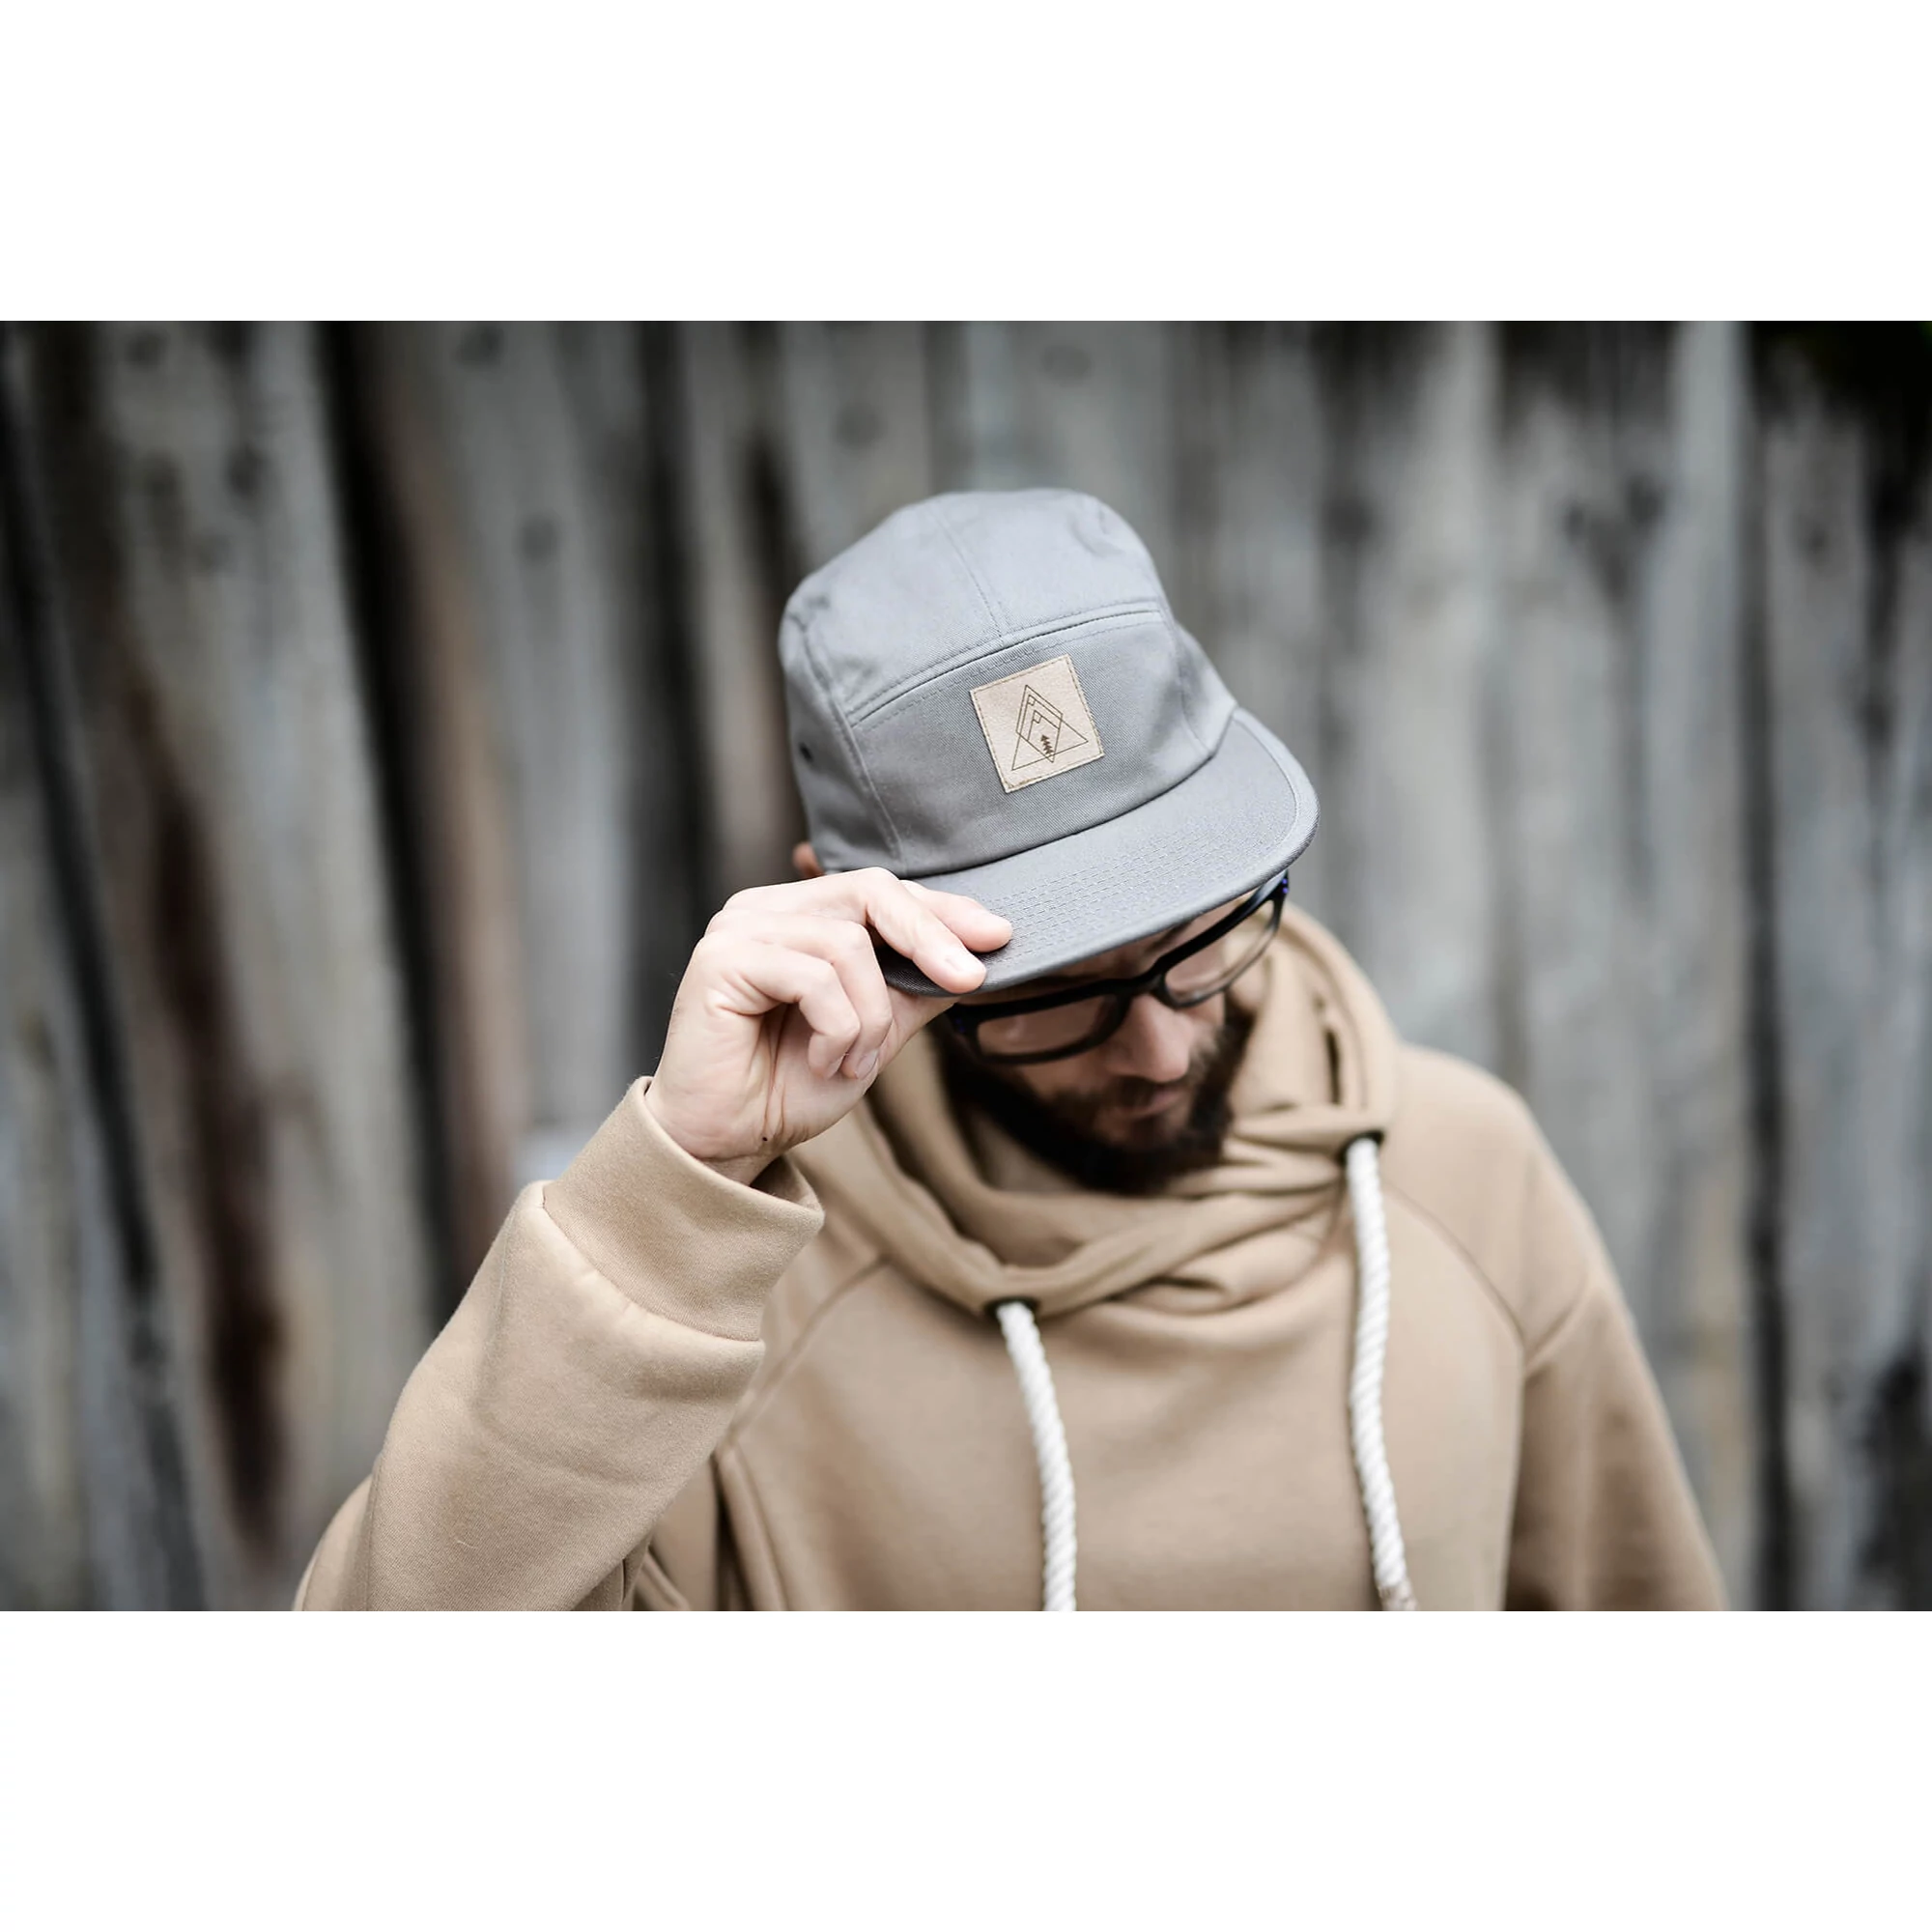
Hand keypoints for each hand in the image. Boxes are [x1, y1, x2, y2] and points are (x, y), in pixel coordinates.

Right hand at [642, 869, 1011, 1184]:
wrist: (726, 1141)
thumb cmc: (787, 1087)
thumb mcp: (874, 1032)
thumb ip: (912, 988)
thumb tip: (977, 955)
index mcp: (798, 915)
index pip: (880, 892)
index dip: (942, 910)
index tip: (998, 936)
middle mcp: (765, 909)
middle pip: (870, 893)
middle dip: (930, 938)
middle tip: (971, 979)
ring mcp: (738, 929)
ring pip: (848, 943)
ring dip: (871, 1015)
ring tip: (857, 1060)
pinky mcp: (721, 959)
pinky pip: (813, 978)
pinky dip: (837, 1028)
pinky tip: (824, 1061)